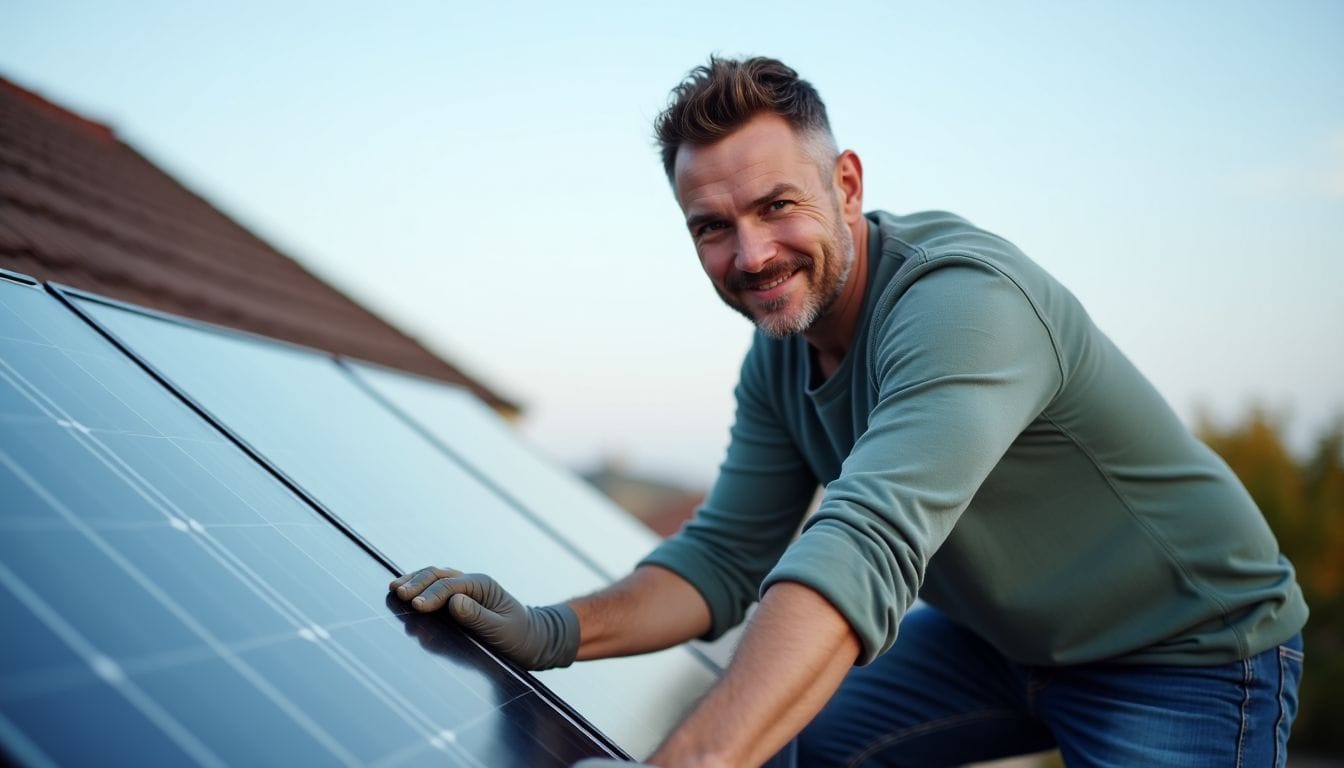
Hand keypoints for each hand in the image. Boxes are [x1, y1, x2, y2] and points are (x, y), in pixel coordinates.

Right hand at [389, 567, 579, 669]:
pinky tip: (405, 596)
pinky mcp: (460, 601)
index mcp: (483, 586)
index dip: (432, 595)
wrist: (534, 640)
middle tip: (397, 593)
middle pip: (438, 575)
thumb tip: (454, 602)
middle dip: (417, 583)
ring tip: (394, 589)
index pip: (451, 586)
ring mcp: (465, 590)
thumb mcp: (502, 630)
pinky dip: (420, 589)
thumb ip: (478, 617)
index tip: (415, 607)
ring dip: (414, 581)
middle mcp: (472, 583)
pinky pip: (437, 589)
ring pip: (435, 578)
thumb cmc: (520, 637)